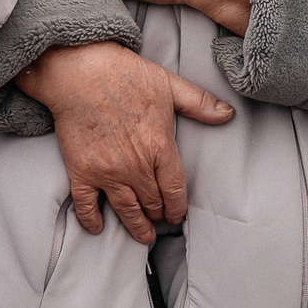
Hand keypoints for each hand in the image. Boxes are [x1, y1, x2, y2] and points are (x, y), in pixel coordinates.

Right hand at [15, 40, 231, 241]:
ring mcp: (107, 172)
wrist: (80, 71)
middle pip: (153, 203)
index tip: (178, 216)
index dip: (178, 208)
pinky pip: (87, 205)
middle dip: (159, 215)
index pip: (175, 190)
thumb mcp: (169, 84)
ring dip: (137, 226)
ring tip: (144, 236)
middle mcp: (136, 166)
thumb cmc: (125, 74)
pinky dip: (92, 220)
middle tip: (161, 221)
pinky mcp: (82, 172)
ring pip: (126, 210)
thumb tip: (227, 114)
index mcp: (160, 147)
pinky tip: (98, 228)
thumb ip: (199, 103)